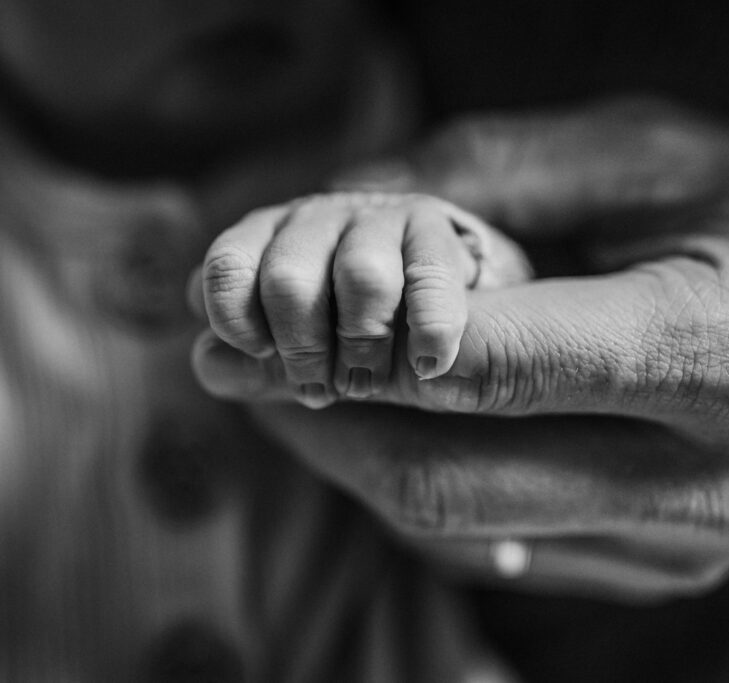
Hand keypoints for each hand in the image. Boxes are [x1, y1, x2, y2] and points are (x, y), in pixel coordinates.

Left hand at [192, 99, 728, 599]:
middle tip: (238, 375)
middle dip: (325, 428)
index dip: (360, 347)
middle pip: (461, 481)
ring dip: (359, 461)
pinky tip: (396, 430)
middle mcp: (715, 479)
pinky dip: (426, 488)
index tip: (252, 327)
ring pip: (466, 528)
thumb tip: (344, 212)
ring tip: (298, 393)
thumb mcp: (659, 147)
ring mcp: (689, 546)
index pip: (504, 367)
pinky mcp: (665, 572)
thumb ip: (499, 170)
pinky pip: (503, 547)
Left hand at [198, 191, 530, 406]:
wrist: (456, 294)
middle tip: (323, 391)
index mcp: (268, 242)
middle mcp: (317, 220)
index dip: (235, 318)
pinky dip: (429, 331)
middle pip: (288, 281)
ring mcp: (377, 218)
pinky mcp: (434, 227)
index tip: (261, 354)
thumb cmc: (363, 329)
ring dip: (364, 346)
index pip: (227, 267)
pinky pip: (429, 278)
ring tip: (370, 382)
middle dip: (304, 351)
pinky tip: (428, 364)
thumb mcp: (307, 348)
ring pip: (361, 278)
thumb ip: (258, 362)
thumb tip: (206, 361)